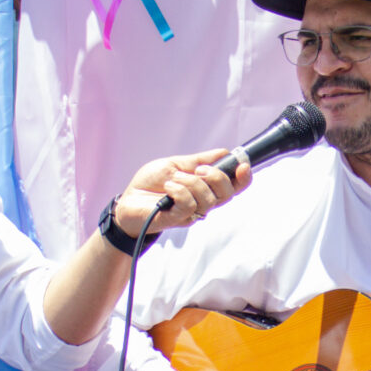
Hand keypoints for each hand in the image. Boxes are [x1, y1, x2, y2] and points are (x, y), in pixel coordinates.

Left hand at [111, 147, 241, 237]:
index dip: (244, 177)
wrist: (127, 200)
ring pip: (208, 199)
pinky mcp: (177, 219)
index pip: (233, 186)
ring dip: (191, 183)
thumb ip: (200, 160)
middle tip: (199, 170)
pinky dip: (180, 191)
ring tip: (174, 179)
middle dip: (217, 178)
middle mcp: (202, 202)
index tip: (242, 165)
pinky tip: (169, 187)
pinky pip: (189, 205)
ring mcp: (191, 212)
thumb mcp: (176, 164)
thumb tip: (224, 152)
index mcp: (206, 188)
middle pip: (227, 194)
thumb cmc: (150, 183)